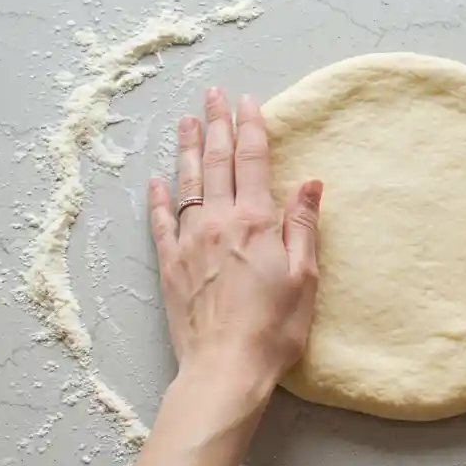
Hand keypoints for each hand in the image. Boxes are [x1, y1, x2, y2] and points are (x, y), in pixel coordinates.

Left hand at [148, 88, 322, 417]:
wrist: (224, 370)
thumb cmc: (274, 328)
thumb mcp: (304, 277)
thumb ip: (302, 225)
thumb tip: (309, 182)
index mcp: (254, 221)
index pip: (251, 160)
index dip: (251, 127)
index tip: (247, 100)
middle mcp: (217, 222)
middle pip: (217, 162)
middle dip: (217, 125)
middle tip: (212, 95)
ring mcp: (189, 242)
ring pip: (187, 183)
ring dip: (189, 150)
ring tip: (187, 122)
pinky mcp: (170, 266)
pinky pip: (161, 223)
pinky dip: (158, 199)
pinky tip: (156, 181)